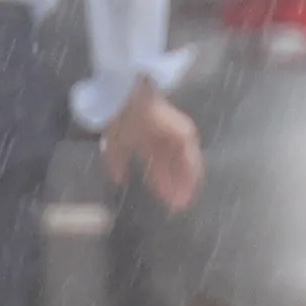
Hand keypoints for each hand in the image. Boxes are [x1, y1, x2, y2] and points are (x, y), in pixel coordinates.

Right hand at [105, 85, 203, 212]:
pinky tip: (189, 187)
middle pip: (173, 166)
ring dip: (185, 182)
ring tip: (184, 200)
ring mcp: (176, 135)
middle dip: (174, 185)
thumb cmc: (120, 118)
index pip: (157, 164)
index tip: (162, 199)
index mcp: (148, 139)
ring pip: (184, 163)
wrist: (129, 100)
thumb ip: (117, 163)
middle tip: (177, 205)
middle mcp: (165, 138)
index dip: (159, 182)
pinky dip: (190, 173)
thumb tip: (118, 181)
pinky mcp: (184, 133)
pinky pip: (190, 158)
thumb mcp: (115, 145)